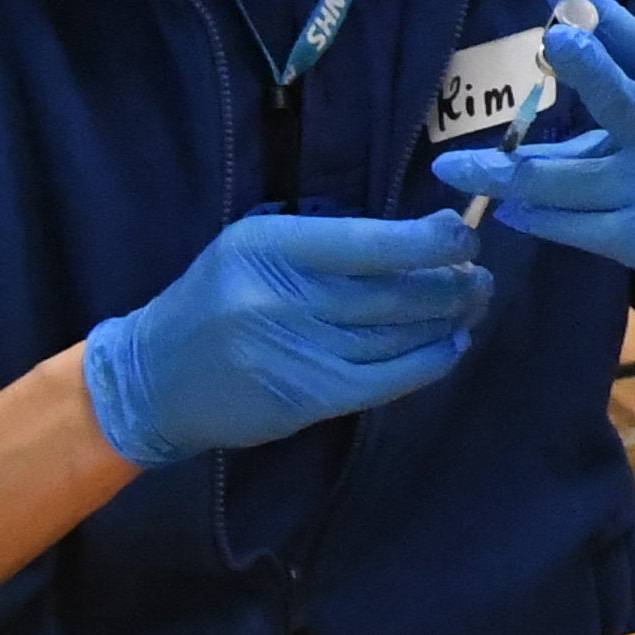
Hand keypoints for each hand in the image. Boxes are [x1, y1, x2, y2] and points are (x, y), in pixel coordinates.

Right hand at [83, 208, 491, 463]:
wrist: (154, 376)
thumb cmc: (215, 300)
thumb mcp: (256, 248)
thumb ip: (328, 242)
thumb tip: (422, 236)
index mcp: (271, 248)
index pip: (369, 243)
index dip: (428, 241)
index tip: (464, 235)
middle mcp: (284, 299)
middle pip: (391, 292)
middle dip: (450, 282)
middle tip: (480, 275)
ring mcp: (296, 353)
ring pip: (394, 335)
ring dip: (446, 320)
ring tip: (472, 304)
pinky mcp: (306, 399)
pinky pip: (385, 381)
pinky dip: (427, 363)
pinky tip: (451, 346)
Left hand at [439, 0, 634, 324]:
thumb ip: (609, 104)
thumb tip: (534, 85)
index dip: (595, 6)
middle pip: (623, 98)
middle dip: (588, 68)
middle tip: (553, 42)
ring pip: (568, 178)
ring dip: (504, 174)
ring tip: (454, 169)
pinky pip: (573, 227)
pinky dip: (534, 217)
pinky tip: (505, 211)